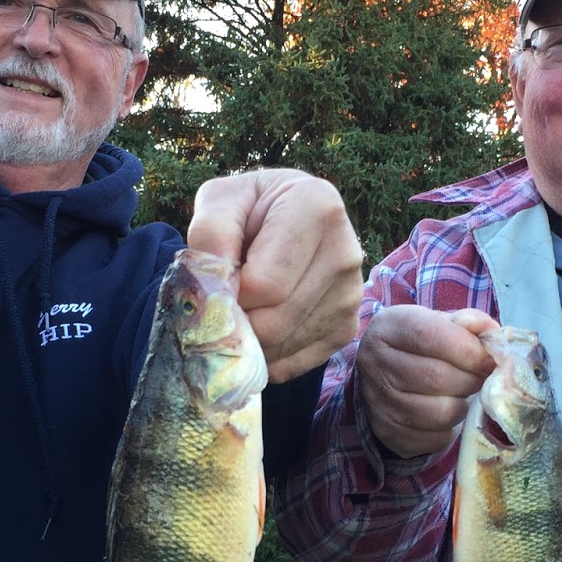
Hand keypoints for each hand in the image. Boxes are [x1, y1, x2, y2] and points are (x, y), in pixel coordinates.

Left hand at [187, 168, 362, 383]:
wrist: (284, 219)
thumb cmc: (249, 208)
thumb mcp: (221, 197)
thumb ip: (211, 231)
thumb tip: (217, 284)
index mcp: (318, 208)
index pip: (264, 285)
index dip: (229, 292)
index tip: (220, 278)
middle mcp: (346, 253)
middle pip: (274, 323)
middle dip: (238, 320)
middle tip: (226, 298)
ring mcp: (350, 295)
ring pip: (282, 346)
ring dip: (249, 339)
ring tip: (245, 305)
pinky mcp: (346, 328)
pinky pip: (294, 364)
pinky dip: (267, 354)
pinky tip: (262, 320)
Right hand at [356, 306, 499, 458]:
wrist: (383, 376)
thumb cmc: (418, 346)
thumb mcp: (437, 323)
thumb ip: (466, 324)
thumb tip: (493, 334)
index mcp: (387, 328)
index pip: (429, 336)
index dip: (467, 349)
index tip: (489, 358)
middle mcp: (375, 364)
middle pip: (436, 377)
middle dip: (471, 379)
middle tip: (483, 378)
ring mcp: (378, 402)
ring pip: (440, 412)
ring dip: (464, 405)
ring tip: (465, 394)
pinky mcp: (389, 433)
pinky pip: (435, 438)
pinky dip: (451, 428)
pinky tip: (448, 411)